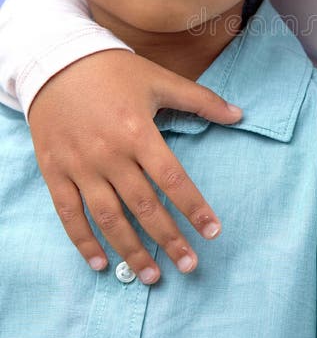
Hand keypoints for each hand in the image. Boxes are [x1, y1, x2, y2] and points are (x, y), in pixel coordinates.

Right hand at [28, 50, 241, 282]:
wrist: (55, 61)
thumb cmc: (113, 71)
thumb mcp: (159, 79)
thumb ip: (201, 100)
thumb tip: (239, 114)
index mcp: (138, 131)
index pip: (172, 179)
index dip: (194, 208)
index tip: (213, 232)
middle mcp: (109, 153)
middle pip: (143, 206)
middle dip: (169, 239)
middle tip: (189, 266)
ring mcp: (80, 165)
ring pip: (107, 218)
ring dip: (130, 250)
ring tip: (152, 276)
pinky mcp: (55, 171)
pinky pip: (69, 214)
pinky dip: (82, 242)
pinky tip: (100, 264)